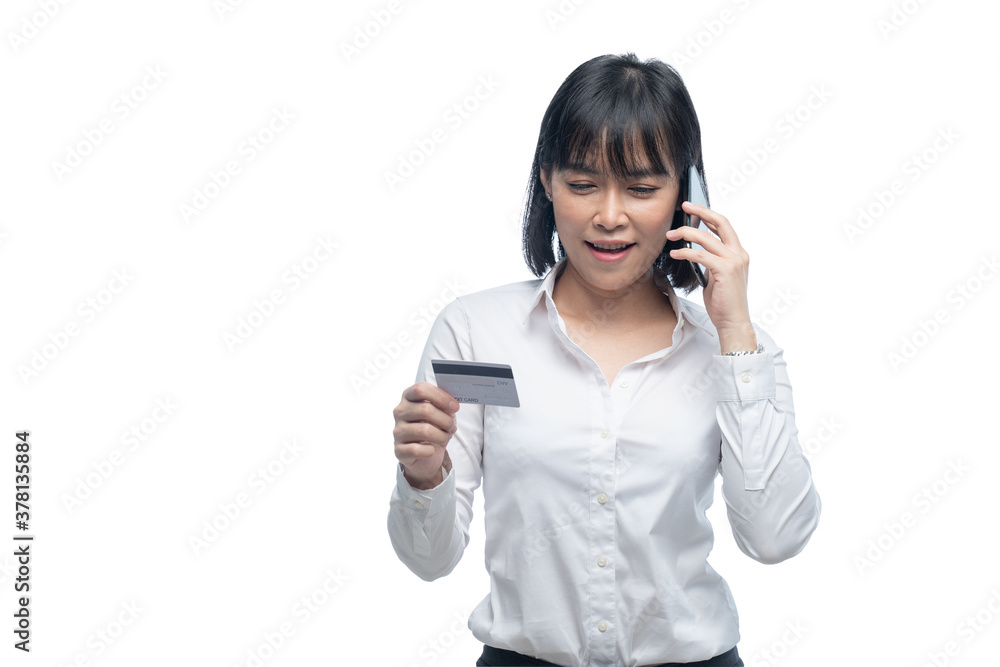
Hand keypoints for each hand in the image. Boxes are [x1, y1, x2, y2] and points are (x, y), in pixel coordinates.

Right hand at [393, 381, 459, 488]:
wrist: (425, 455)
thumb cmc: (433, 428)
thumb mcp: (441, 413)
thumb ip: (445, 406)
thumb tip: (452, 406)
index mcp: (409, 397)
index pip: (420, 389)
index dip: (441, 397)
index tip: (455, 407)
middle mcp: (400, 412)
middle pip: (425, 410)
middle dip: (445, 420)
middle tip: (451, 426)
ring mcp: (398, 431)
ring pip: (424, 431)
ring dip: (441, 436)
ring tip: (444, 438)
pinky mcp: (398, 449)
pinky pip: (417, 449)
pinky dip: (429, 451)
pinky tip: (431, 450)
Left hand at [666, 203, 755, 349]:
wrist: (733, 322)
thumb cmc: (723, 302)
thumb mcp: (717, 276)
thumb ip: (711, 261)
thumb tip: (695, 251)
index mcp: (738, 254)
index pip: (724, 226)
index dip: (708, 215)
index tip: (693, 209)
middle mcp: (739, 254)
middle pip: (721, 222)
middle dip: (701, 211)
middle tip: (684, 206)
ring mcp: (734, 261)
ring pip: (707, 238)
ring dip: (686, 233)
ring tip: (671, 235)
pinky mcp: (725, 270)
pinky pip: (701, 255)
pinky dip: (685, 252)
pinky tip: (675, 254)